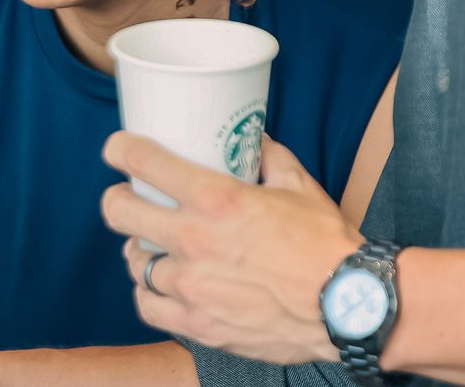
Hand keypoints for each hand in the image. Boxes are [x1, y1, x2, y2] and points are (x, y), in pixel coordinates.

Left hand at [102, 134, 359, 363]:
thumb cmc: (325, 245)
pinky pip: (148, 305)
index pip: (143, 162)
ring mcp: (192, 285)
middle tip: (127, 197)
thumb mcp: (298, 185)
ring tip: (152, 244)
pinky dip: (149, 292)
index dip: (119, 150)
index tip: (117, 150)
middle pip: (119, 211)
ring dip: (140, 248)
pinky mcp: (198, 323)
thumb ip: (269, 157)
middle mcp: (194, 239)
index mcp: (215, 198)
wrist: (348, 305)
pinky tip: (160, 284)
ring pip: (133, 260)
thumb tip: (255, 139)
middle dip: (118, 198)